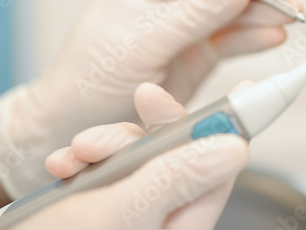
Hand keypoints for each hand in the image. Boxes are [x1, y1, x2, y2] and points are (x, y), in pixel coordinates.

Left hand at [0, 0, 293, 196]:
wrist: (76, 126)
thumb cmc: (90, 77)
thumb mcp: (140, 42)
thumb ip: (190, 15)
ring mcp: (183, 24)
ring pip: (231, 7)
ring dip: (261, 10)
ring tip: (291, 16)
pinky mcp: (196, 54)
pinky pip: (231, 39)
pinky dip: (254, 37)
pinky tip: (275, 36)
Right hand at [0, 83, 246, 229]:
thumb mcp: (124, 211)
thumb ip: (175, 177)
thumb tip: (231, 147)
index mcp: (181, 224)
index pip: (218, 166)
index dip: (230, 125)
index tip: (243, 89)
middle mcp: (162, 218)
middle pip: (177, 154)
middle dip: (147, 128)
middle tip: (140, 98)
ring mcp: (131, 211)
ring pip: (136, 157)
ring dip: (104, 145)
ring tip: (75, 154)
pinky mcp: (101, 205)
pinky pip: (104, 169)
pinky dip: (82, 162)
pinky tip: (61, 166)